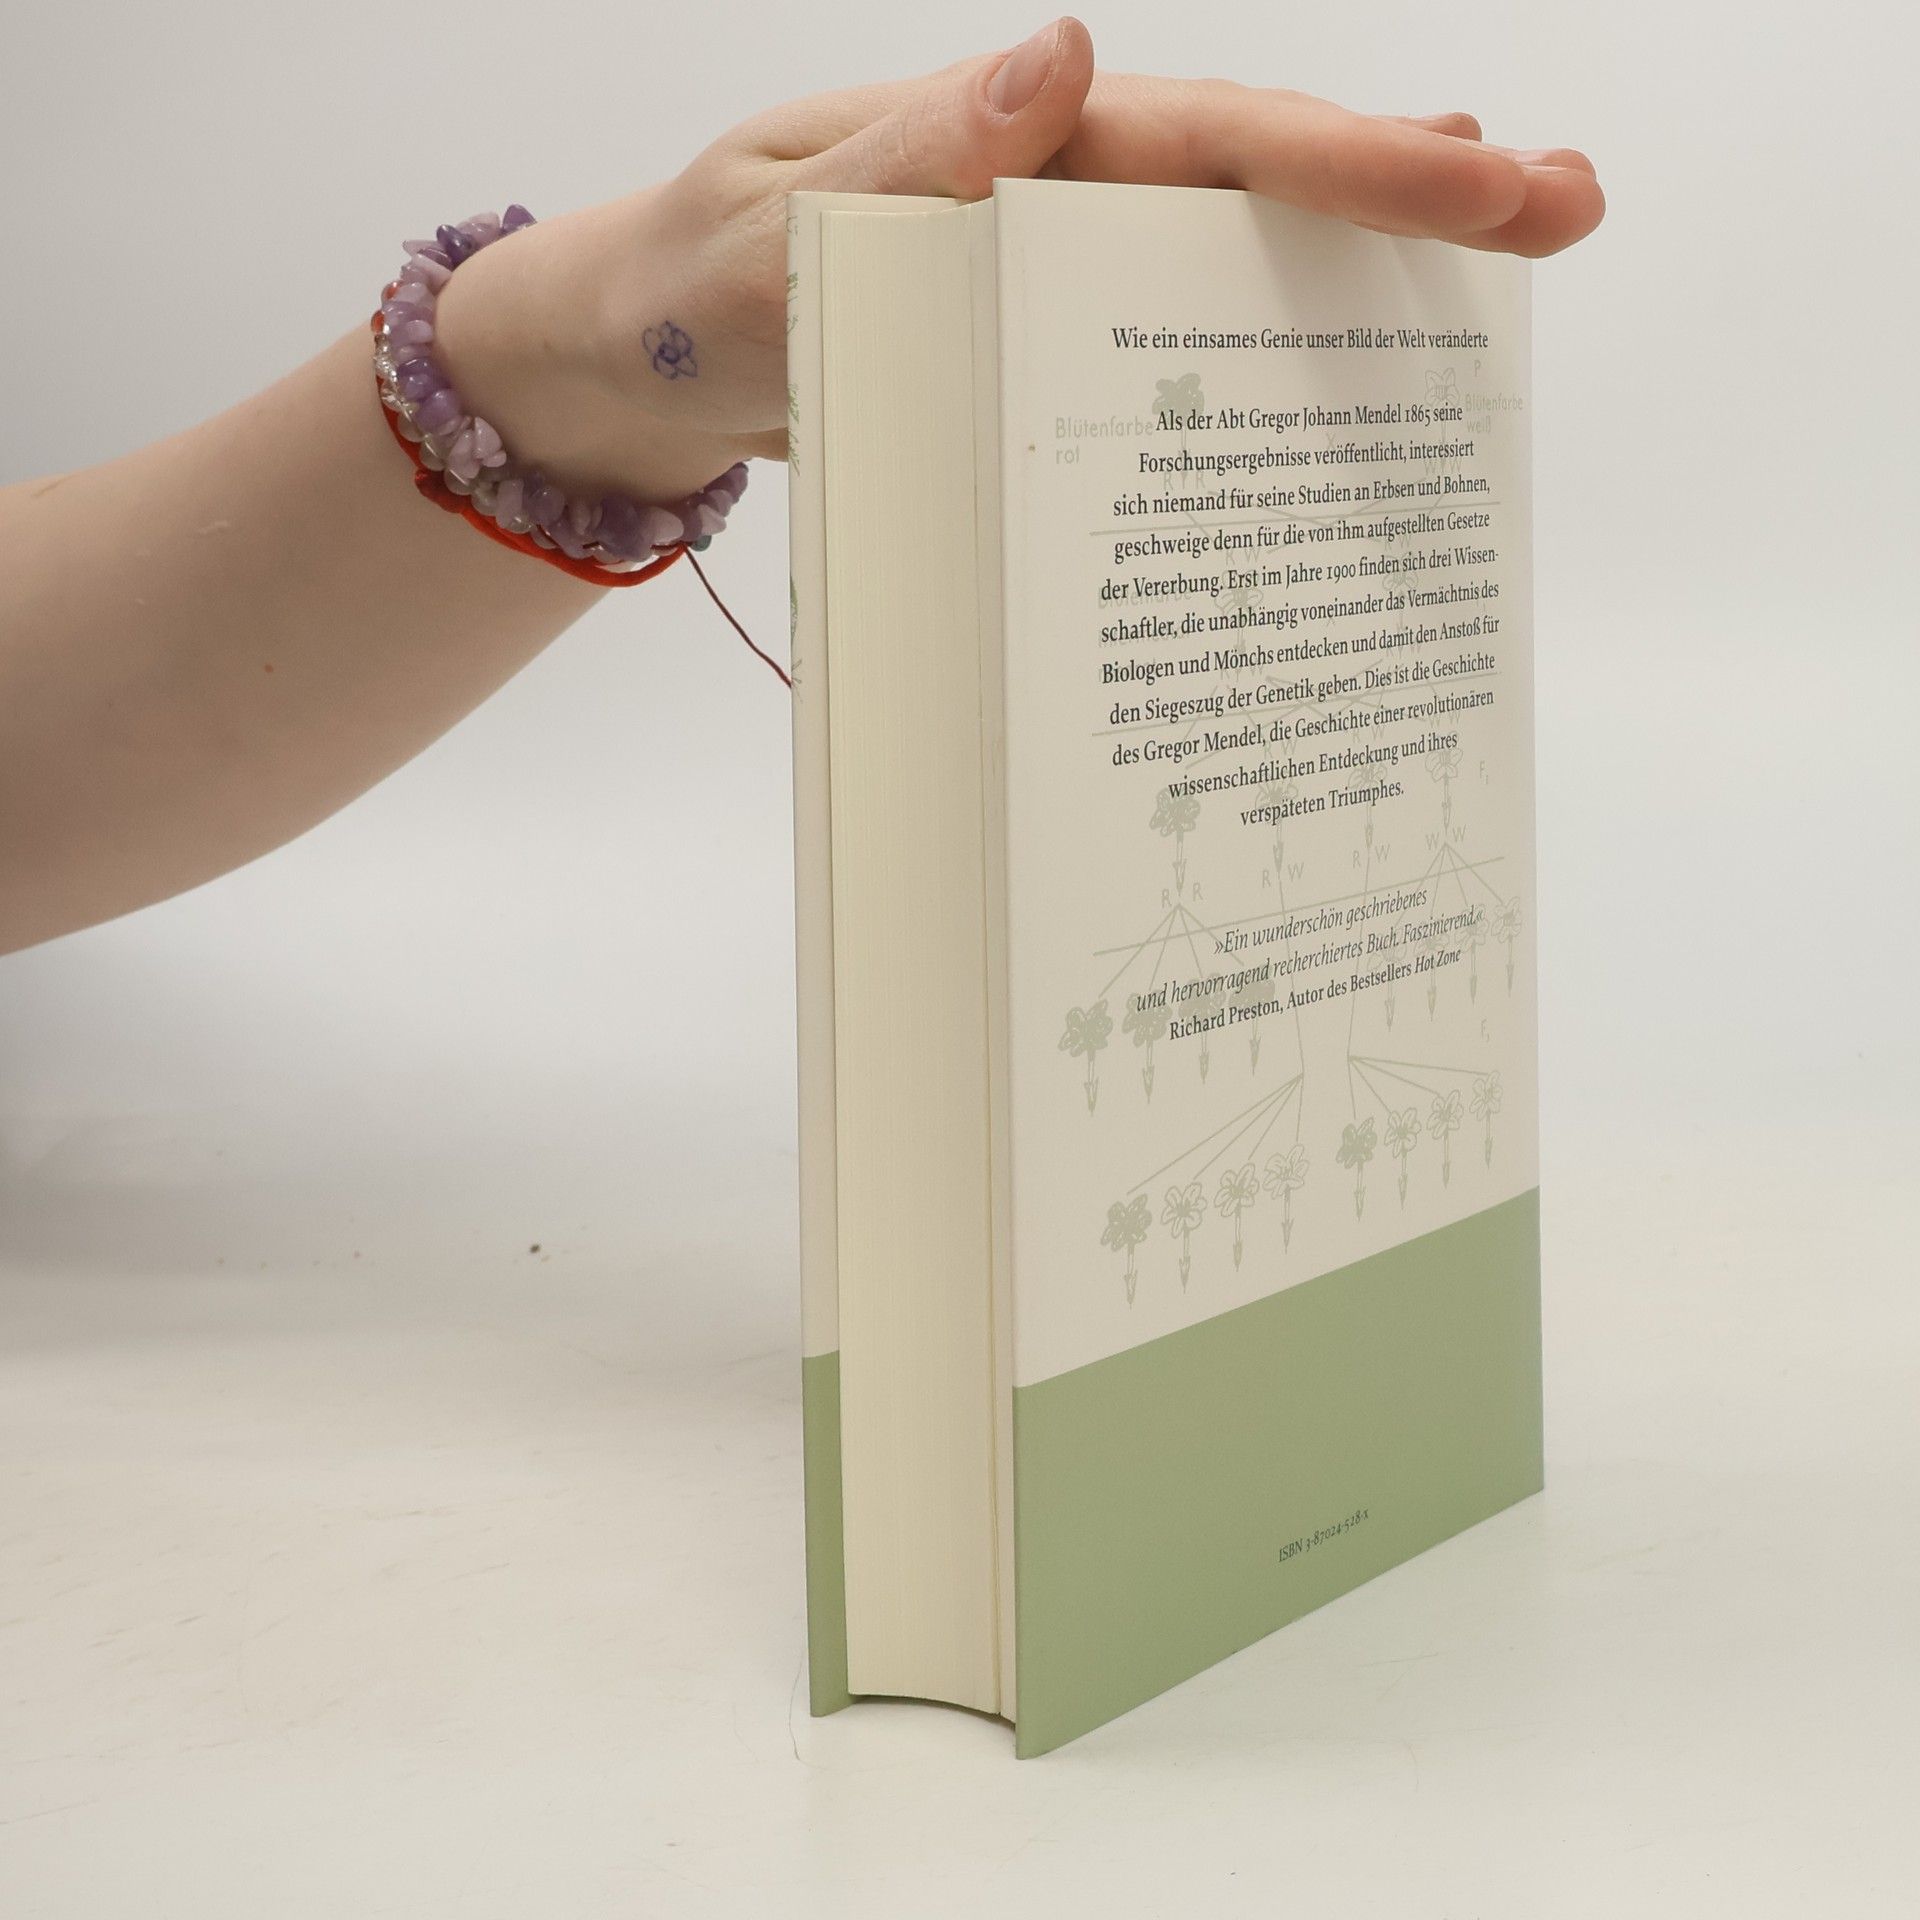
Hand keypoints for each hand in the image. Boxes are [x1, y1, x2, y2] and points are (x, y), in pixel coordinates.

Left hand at [435, 18, 1602, 502]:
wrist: (637, 359)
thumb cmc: (685, 285)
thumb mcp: (770, 225)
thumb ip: (905, 162)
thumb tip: (1059, 62)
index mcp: (1010, 147)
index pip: (1208, 139)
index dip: (1352, 161)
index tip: (1490, 173)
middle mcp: (1053, 194)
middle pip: (1259, 184)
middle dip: (1414, 198)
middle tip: (1568, 211)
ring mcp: (1054, 274)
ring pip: (1231, 263)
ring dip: (1361, 274)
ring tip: (1505, 283)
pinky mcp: (1037, 348)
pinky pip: (1165, 350)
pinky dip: (1256, 360)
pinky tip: (1335, 380)